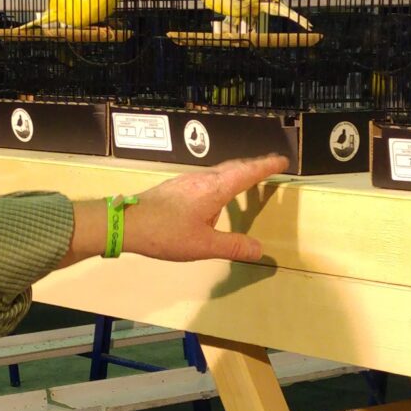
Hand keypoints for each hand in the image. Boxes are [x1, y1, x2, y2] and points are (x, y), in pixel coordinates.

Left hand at [60, 155, 288, 268]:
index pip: (247, 173)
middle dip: (254, 166)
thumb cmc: (166, 234)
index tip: (283, 160)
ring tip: (247, 179)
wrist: (127, 223)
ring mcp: (187, 181)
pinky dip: (221, 180)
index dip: (266, 166)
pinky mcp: (176, 188)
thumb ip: (232, 246)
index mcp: (215, 190)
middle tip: (271, 165)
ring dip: (237, 172)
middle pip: (234, 167)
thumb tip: (259, 249)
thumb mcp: (203, 246)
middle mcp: (203, 180)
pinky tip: (215, 195)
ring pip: (219, 172)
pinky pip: (207, 179)